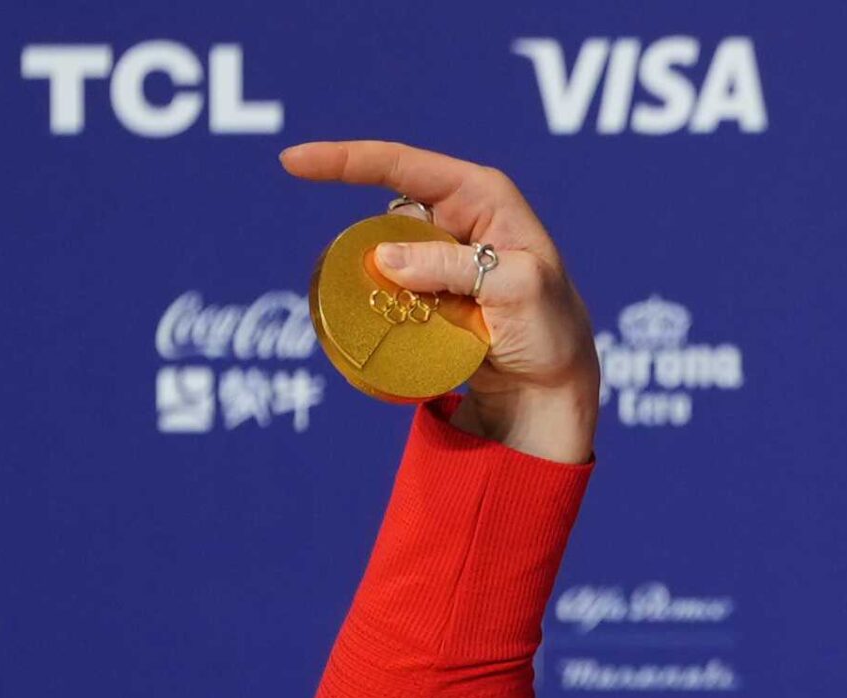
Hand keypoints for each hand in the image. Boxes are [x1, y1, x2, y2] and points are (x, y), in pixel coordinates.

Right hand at [279, 139, 600, 462]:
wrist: (553, 388)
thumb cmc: (552, 333)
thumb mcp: (517, 293)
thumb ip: (454, 269)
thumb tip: (384, 257)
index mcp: (484, 195)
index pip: (405, 165)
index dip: (346, 160)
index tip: (293, 162)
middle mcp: (460, 214)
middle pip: (388, 212)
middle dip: (374, 245)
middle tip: (427, 299)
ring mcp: (442, 251)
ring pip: (385, 251)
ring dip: (382, 283)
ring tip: (437, 320)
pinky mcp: (430, 287)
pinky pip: (390, 285)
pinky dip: (384, 303)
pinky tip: (401, 326)